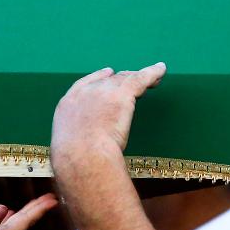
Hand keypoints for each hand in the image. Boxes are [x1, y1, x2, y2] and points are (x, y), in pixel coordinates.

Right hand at [50, 63, 166, 172]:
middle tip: (135, 81)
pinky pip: (141, 78)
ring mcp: (103, 90)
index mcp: (68, 103)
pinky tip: (161, 69)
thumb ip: (81, 136)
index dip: (100, 77)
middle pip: (109, 80)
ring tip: (154, 78)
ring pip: (126, 79)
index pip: (86, 83)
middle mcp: (86, 92)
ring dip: (140, 78)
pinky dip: (153, 73)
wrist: (83, 155)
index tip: (109, 72)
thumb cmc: (77, 160)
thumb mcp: (71, 144)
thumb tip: (91, 144)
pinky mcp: (122, 93)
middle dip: (123, 79)